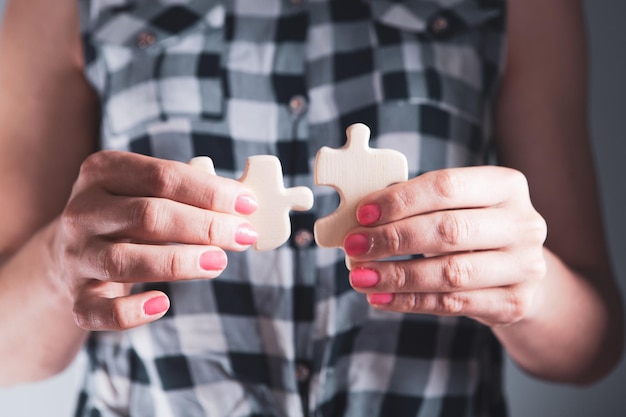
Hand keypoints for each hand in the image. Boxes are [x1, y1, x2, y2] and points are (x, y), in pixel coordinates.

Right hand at [52, 151, 257, 330]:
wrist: (75, 251)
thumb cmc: (131, 216)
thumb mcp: (151, 192)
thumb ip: (192, 194)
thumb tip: (247, 206)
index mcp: (103, 172)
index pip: (162, 176)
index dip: (210, 192)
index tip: (249, 206)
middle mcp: (83, 211)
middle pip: (147, 216)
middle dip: (204, 227)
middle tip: (243, 236)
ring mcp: (76, 255)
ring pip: (125, 261)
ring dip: (179, 263)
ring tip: (219, 262)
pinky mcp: (77, 297)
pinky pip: (100, 311)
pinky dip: (132, 312)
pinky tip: (163, 305)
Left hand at [344, 166, 547, 326]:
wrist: (519, 273)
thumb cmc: (473, 229)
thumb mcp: (455, 207)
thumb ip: (417, 205)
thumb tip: (362, 216)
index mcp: (506, 185)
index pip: (446, 186)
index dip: (401, 200)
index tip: (363, 213)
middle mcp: (524, 223)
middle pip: (449, 229)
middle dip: (393, 238)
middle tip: (354, 246)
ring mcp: (524, 266)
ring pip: (450, 272)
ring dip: (397, 275)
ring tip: (360, 276)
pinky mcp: (515, 302)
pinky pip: (452, 303)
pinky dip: (410, 301)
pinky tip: (380, 297)